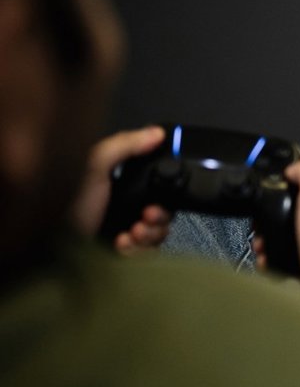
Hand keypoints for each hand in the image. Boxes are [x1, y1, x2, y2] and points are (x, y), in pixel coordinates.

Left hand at [74, 126, 171, 253]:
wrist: (48, 244)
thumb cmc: (65, 203)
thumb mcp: (94, 165)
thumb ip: (125, 145)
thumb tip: (157, 132)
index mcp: (119, 184)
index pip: (156, 187)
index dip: (163, 192)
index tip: (158, 196)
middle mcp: (124, 208)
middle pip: (162, 212)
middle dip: (158, 216)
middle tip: (145, 216)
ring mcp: (124, 233)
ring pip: (157, 235)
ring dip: (149, 234)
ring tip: (131, 233)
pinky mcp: (122, 255)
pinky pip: (147, 255)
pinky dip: (138, 250)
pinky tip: (122, 243)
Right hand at [255, 157, 299, 273]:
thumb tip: (294, 168)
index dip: (283, 190)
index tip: (268, 200)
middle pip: (293, 214)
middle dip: (271, 222)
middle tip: (261, 230)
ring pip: (289, 238)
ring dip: (270, 242)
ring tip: (263, 249)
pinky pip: (289, 260)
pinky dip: (275, 261)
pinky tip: (270, 263)